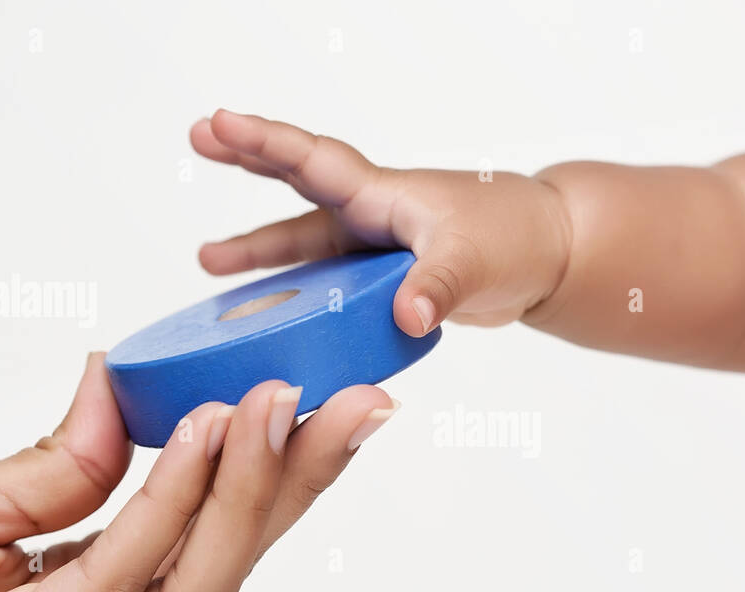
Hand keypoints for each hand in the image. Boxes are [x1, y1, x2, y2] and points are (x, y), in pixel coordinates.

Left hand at [0, 354, 395, 591]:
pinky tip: (212, 436)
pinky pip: (122, 576)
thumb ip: (69, 465)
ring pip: (198, 584)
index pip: (210, 541)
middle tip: (359, 402)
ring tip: (291, 405)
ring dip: (254, 490)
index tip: (327, 402)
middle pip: (229, 567)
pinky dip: (175, 500)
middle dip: (301, 482)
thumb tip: (131, 388)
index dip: (279, 476)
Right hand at [190, 108, 571, 336]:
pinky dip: (296, 292)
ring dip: (258, 250)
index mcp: (385, 196)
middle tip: (197, 136)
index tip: (217, 123)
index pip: (314, 161)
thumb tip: (409, 315)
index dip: (264, 142)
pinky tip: (271, 311)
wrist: (546, 257)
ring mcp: (374, 246)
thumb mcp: (475, 261)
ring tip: (207, 261)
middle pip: (296, 184)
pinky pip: (326, 281)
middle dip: (247, 159)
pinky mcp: (383, 279)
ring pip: (304, 242)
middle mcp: (371, 214)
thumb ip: (439, 286)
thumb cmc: (516, 240)